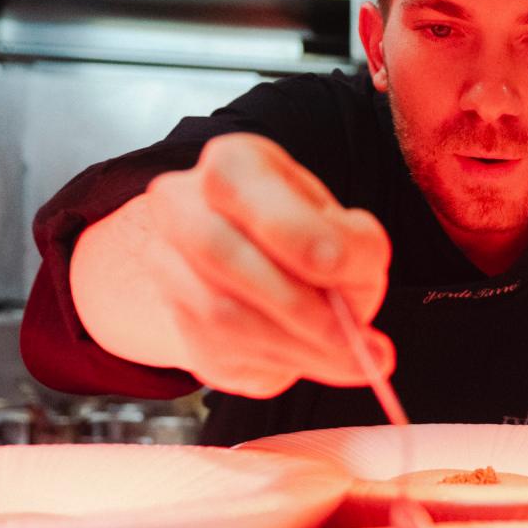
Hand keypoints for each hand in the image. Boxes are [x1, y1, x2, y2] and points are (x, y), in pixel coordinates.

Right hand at [119, 133, 393, 396]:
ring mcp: (168, 264)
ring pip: (221, 313)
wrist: (262, 282)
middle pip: (216, 250)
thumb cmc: (310, 245)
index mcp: (234, 165)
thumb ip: (356, 262)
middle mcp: (184, 206)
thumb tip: (359, 331)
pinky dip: (283, 362)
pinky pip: (225, 350)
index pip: (236, 179)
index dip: (287, 225)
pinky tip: (316, 358)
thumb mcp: (350, 235)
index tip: (335, 264)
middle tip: (349, 335)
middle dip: (293, 301)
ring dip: (295, 344)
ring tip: (350, 356)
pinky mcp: (176, 321)